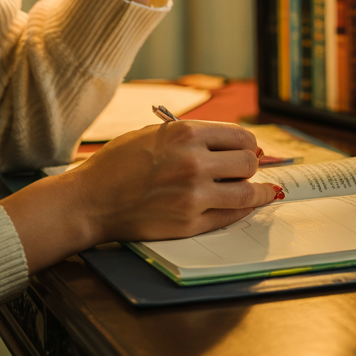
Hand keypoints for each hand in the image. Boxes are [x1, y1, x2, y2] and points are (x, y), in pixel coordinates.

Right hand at [73, 120, 277, 241]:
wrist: (91, 199)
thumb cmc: (118, 163)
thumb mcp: (155, 133)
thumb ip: (192, 136)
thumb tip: (230, 144)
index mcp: (185, 134)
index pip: (240, 136)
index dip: (248, 144)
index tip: (250, 149)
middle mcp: (194, 162)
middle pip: (248, 163)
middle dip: (251, 165)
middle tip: (249, 168)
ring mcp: (193, 195)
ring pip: (246, 191)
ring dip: (258, 191)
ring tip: (265, 191)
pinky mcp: (189, 223)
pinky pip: (231, 215)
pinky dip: (244, 209)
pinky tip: (248, 205)